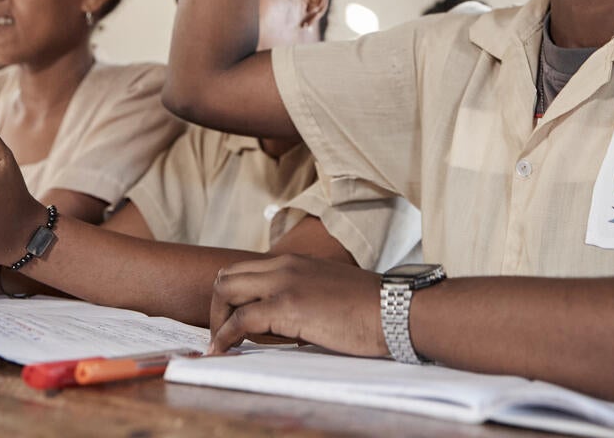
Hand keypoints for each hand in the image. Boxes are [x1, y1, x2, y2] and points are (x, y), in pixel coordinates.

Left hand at [209, 254, 385, 355]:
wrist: (396, 310)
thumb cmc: (371, 309)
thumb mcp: (329, 290)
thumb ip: (304, 295)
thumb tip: (287, 319)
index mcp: (295, 261)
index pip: (245, 270)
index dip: (233, 297)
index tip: (232, 321)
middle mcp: (284, 265)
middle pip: (227, 277)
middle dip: (217, 308)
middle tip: (224, 335)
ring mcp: (284, 283)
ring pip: (225, 291)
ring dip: (218, 320)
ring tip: (222, 345)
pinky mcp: (287, 306)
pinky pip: (240, 320)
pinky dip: (225, 338)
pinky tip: (225, 352)